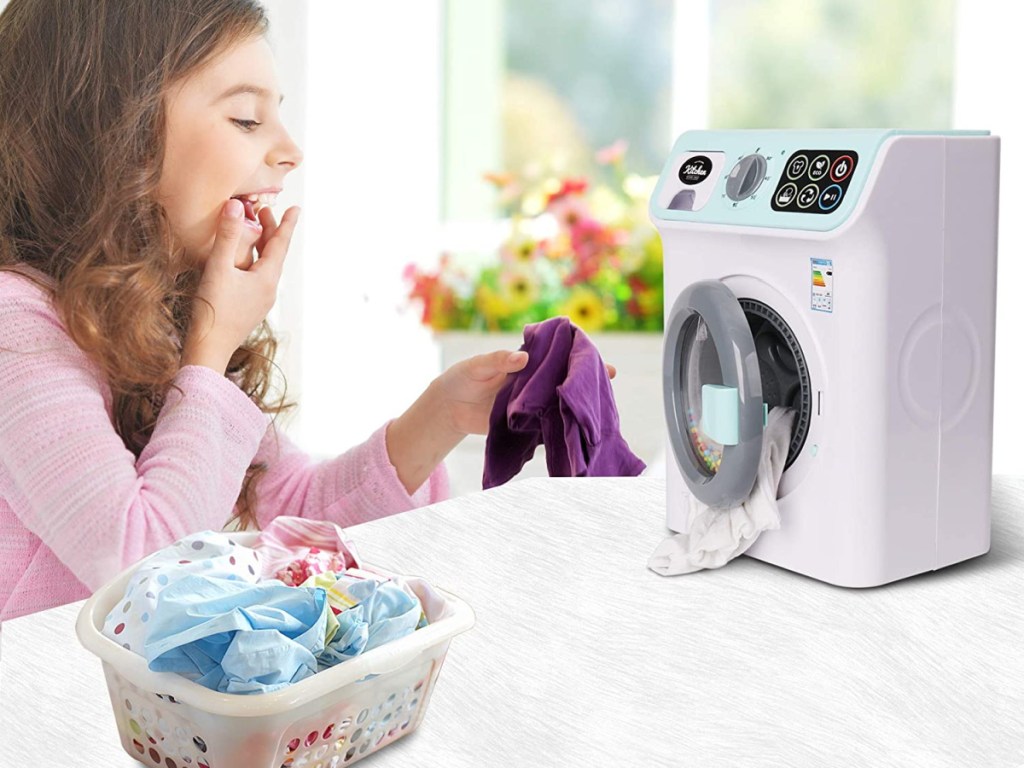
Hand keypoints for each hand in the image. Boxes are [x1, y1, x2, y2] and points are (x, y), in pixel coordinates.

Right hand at [182, 200, 300, 372]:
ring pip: (266, 267)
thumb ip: (228, 236)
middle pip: (274, 255)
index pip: (280, 244)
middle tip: (263, 211)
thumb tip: (236, 205)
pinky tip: (242, 262)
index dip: (286, 224)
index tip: (295, 208)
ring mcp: (260, 301)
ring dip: (261, 247)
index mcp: (267, 279)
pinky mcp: (250, 309)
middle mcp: (269, 290)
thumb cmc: (213, 309)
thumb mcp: (218, 268)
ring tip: (253, 231)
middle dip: (270, 232)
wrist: (209, 349)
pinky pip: (257, 278)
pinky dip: (254, 262)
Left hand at [434, 349, 616, 435]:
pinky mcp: (526, 424)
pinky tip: (579, 429)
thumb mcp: (477, 365)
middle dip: (587, 378)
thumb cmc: (463, 378)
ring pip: (561, 403)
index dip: (576, 353)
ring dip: (578, 404)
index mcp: (527, 363)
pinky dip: (562, 427)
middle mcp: (534, 383)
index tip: (594, 352)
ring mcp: (532, 404)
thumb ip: (498, 360)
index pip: (556, 355)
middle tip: (609, 376)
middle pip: (565, 379)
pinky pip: (547, 426)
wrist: (450, 409)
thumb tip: (522, 358)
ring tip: (599, 404)